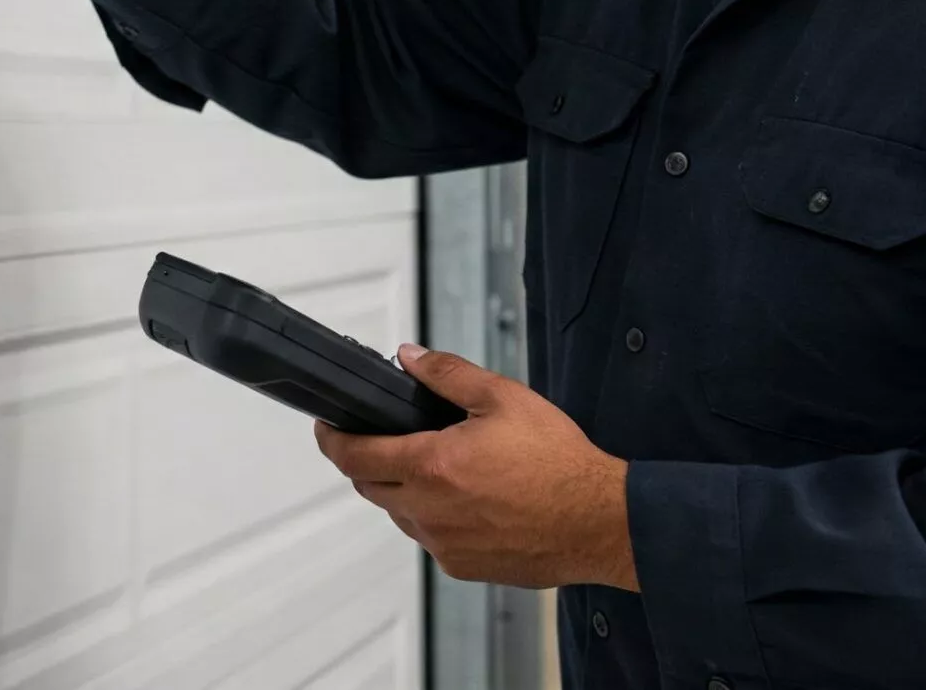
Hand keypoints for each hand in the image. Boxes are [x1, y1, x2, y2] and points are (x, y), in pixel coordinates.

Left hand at [314, 345, 636, 589]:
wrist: (599, 521)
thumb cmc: (559, 463)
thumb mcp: (503, 398)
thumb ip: (448, 375)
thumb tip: (409, 358)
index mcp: (432, 466)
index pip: (354, 457)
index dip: (331, 440)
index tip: (326, 429)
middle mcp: (430, 512)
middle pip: (370, 487)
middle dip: (367, 461)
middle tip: (384, 439)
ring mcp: (445, 545)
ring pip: (401, 514)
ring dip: (403, 490)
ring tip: (438, 467)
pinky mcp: (464, 567)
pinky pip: (431, 539)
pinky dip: (434, 517)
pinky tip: (466, 499)